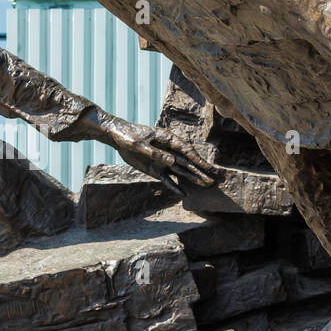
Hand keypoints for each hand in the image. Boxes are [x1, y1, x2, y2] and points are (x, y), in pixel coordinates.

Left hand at [101, 114, 215, 192]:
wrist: (117, 137)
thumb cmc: (129, 136)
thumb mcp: (140, 145)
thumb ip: (155, 153)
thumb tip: (173, 161)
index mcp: (168, 139)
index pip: (186, 151)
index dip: (198, 160)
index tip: (208, 168)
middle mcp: (168, 151)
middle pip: (187, 162)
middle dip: (200, 172)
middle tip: (212, 181)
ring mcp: (163, 160)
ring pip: (180, 171)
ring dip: (192, 179)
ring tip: (205, 185)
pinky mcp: (155, 169)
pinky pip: (166, 180)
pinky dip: (174, 186)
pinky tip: (183, 194)